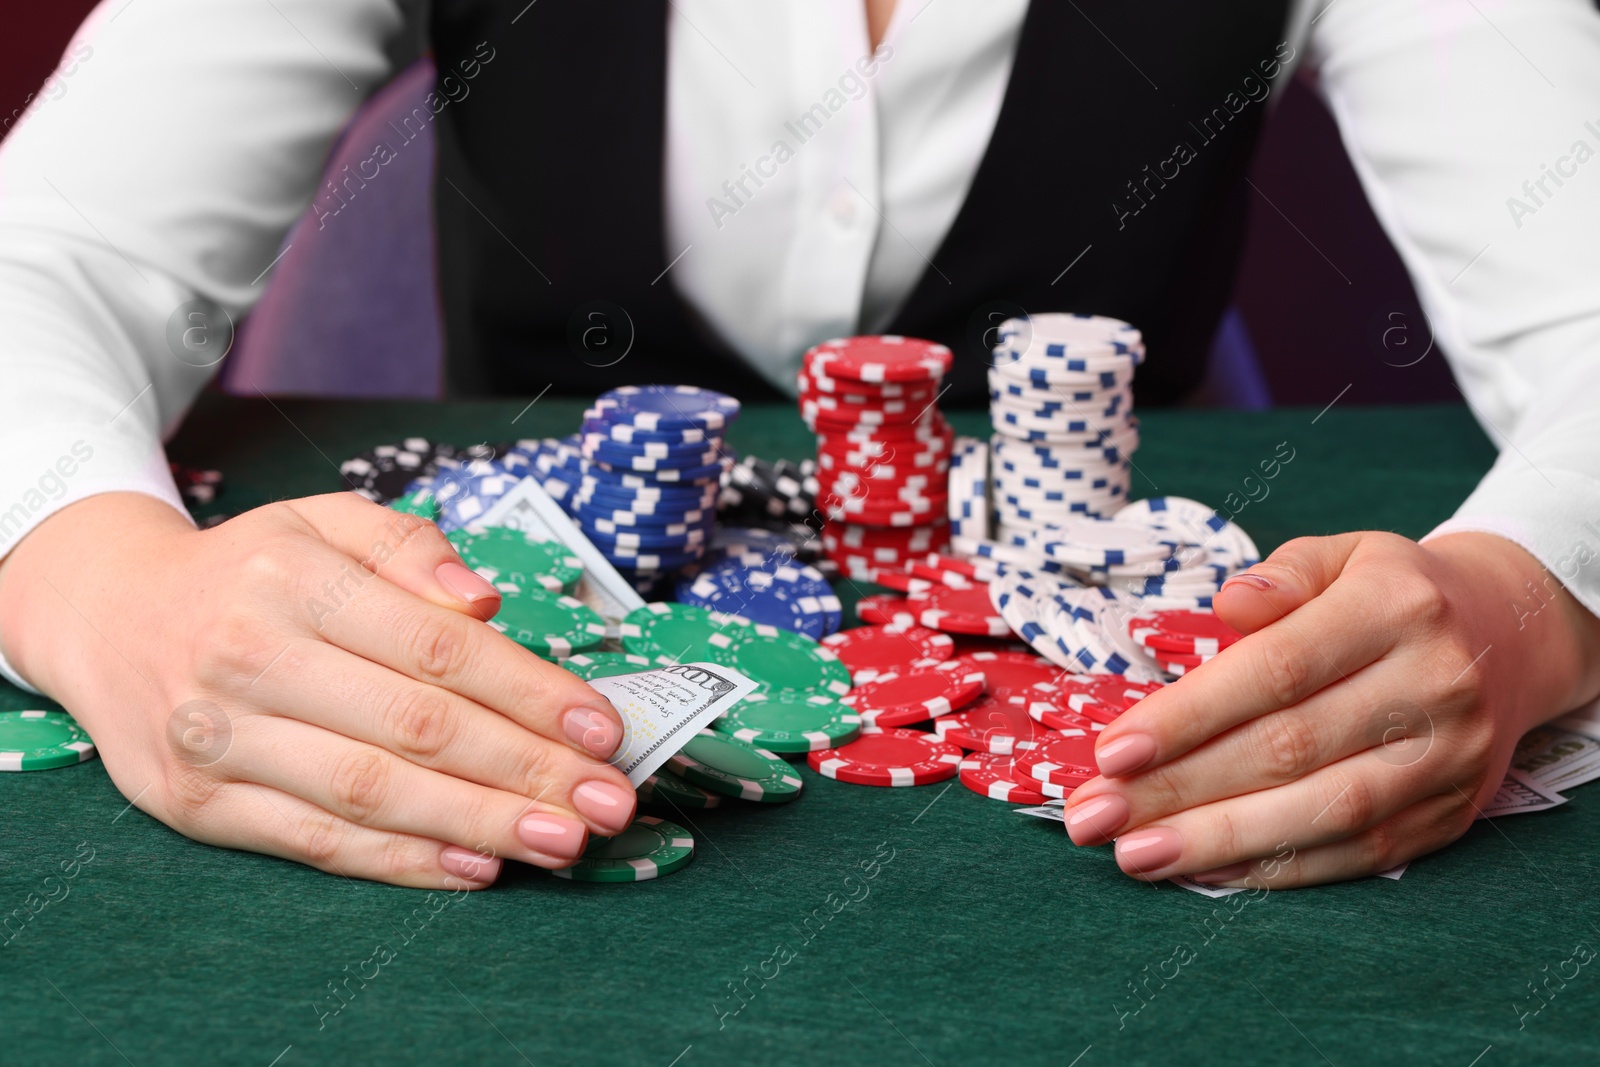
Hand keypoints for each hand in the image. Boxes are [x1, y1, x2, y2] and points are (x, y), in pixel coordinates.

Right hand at [0, 492, 636, 888]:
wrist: (110, 616)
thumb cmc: (250, 571)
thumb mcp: (325, 523)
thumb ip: (411, 549)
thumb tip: (486, 598)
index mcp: (293, 579)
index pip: (438, 648)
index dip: (531, 693)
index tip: (602, 730)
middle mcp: (249, 658)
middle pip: (417, 728)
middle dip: (527, 771)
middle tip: (609, 803)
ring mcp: (217, 738)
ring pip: (372, 794)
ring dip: (480, 825)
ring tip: (563, 842)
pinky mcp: (198, 804)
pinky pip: (315, 843)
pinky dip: (401, 862)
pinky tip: (475, 866)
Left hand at [1060, 531, 1599, 887]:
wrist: (1509, 636)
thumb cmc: (1387, 593)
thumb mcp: (1339, 555)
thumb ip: (1279, 577)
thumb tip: (1229, 605)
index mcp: (1393, 607)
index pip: (1275, 671)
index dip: (1189, 716)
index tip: (1111, 752)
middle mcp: (1433, 684)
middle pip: (1289, 749)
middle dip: (1178, 789)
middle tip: (1094, 818)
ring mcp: (1448, 757)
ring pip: (1323, 811)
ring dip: (1218, 841)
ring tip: (1135, 854)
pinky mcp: (1451, 814)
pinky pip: (1358, 854)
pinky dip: (1277, 869)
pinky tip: (1207, 870)